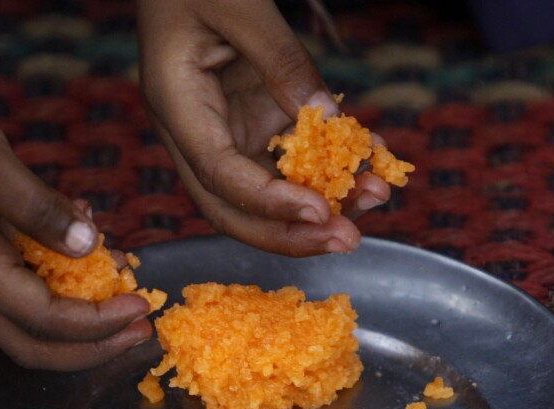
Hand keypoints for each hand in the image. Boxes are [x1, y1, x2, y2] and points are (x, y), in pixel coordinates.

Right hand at [0, 69, 152, 369]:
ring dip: (83, 316)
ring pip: (32, 320)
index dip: (97, 323)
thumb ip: (40, 210)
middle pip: (34, 344)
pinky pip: (29, 281)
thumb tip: (90, 247)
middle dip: (93, 345)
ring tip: (128, 291)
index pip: (41, 320)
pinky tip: (95, 245)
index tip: (141, 307)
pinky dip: (67, 276)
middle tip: (142, 328)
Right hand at [137, 0, 390, 255]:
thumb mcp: (241, 5)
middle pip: (233, 206)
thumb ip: (280, 60)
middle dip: (290, 233)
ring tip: (376, 195)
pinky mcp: (251, 118)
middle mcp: (196, 130)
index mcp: (177, 105)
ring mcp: (225, 128)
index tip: (322, 212)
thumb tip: (321, 119)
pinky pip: (290, 157)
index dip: (269, 202)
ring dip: (320, 203)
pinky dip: (330, 167)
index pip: (218, 173)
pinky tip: (371, 163)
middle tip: (348, 239)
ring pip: (266, 191)